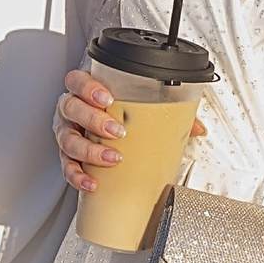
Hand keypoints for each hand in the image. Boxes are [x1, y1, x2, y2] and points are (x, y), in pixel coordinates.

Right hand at [55, 68, 204, 193]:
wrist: (100, 128)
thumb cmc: (117, 112)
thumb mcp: (139, 105)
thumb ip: (167, 110)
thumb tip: (197, 128)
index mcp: (86, 90)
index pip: (78, 81)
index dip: (88, 88)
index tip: (107, 99)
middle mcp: (72, 110)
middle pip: (72, 108)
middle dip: (93, 120)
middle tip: (116, 131)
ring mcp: (67, 132)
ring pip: (67, 140)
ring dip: (89, 150)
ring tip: (111, 158)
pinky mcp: (67, 156)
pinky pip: (67, 166)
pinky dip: (78, 176)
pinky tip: (92, 182)